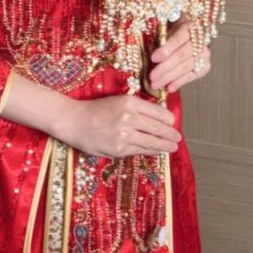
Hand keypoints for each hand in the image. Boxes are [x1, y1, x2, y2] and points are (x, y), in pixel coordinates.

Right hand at [59, 93, 181, 157]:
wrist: (74, 121)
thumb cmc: (96, 109)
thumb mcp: (118, 101)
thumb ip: (136, 108)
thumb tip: (156, 116)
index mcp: (129, 102)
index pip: (156, 112)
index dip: (167, 119)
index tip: (173, 123)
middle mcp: (128, 117)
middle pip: (156, 128)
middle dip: (170, 134)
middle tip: (178, 138)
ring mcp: (124, 135)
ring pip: (150, 142)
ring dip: (164, 145)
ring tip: (172, 147)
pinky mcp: (119, 149)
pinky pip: (139, 151)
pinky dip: (150, 151)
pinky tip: (156, 152)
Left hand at [149, 22, 210, 93]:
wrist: (190, 35)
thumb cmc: (174, 33)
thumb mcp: (167, 31)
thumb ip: (160, 41)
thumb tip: (149, 58)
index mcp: (189, 27)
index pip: (177, 39)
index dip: (166, 49)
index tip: (153, 58)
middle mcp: (200, 40)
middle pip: (181, 56)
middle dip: (165, 67)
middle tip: (152, 77)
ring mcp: (204, 54)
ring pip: (185, 67)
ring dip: (169, 78)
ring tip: (156, 84)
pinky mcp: (205, 67)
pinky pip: (190, 76)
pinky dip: (179, 82)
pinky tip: (169, 88)